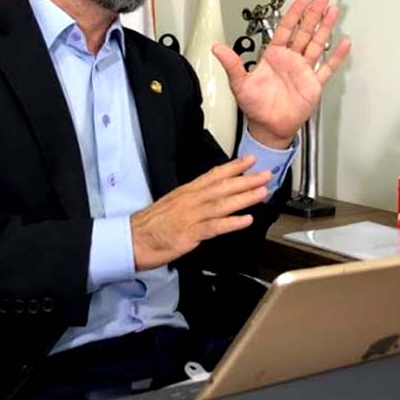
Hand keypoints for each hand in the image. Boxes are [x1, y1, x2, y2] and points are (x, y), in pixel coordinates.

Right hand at [130, 156, 271, 270]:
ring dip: (244, 198)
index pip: (213, 175)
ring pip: (222, 204)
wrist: (133, 239)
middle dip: (246, 180)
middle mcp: (190, 200)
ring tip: (262, 192)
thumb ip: (192, 199)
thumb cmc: (151, 225)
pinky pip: (215, 227)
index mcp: (186, 192)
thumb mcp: (172, 204)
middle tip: (266, 174)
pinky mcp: (190, 233)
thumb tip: (210, 197)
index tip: (250, 160)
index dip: (233, 167)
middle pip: (222, 187)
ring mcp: (191, 216)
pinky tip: (246, 220)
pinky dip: (232, 223)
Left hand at [213, 0, 351, 148]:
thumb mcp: (239, 84)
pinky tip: (344, 43)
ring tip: (333, 11)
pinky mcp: (313, 84)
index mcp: (273, 56)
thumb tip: (217, 48)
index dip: (294, 13)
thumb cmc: (255, 107)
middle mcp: (290, 60)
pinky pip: (327, 67)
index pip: (286, 28)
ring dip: (325, 27)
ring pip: (316, 44)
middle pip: (304, 31)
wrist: (268, 127)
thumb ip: (232, 64)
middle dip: (313, 13)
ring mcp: (303, 70)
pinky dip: (336, 56)